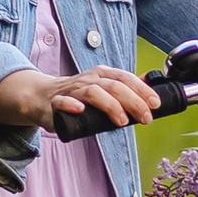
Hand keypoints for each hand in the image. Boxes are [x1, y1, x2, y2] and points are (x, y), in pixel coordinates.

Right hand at [0, 62, 158, 131]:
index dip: (142, 90)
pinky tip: (81, 110)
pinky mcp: (56, 103)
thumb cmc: (77, 95)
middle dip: (133, 101)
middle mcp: (89, 80)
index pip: (125, 78)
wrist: (42, 97)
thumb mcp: (103, 87)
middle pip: (114, 86)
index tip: (155, 104)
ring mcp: (72, 91)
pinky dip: (72, 105)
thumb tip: (151, 82)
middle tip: (146, 118)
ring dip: (110, 105)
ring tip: (122, 121)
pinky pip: (62, 102)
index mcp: (102, 75)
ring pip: (92, 92)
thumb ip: (125, 87)